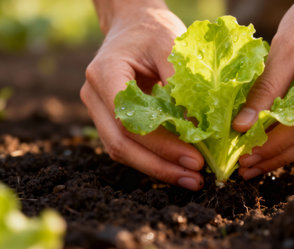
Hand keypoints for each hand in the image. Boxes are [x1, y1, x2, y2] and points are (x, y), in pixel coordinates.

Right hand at [81, 1, 204, 189]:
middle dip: (160, 165)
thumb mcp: (171, 45)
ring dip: (156, 168)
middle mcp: (94, 95)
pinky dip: (152, 159)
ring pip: (121, 150)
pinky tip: (176, 167)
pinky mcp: (109, 118)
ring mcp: (98, 109)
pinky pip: (127, 145)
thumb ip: (181, 83)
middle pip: (121, 143)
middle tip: (195, 178)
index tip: (194, 158)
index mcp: (105, 73)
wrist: (133, 25)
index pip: (128, 120)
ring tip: (190, 179)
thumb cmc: (152, 31)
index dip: (161, 144)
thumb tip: (198, 129)